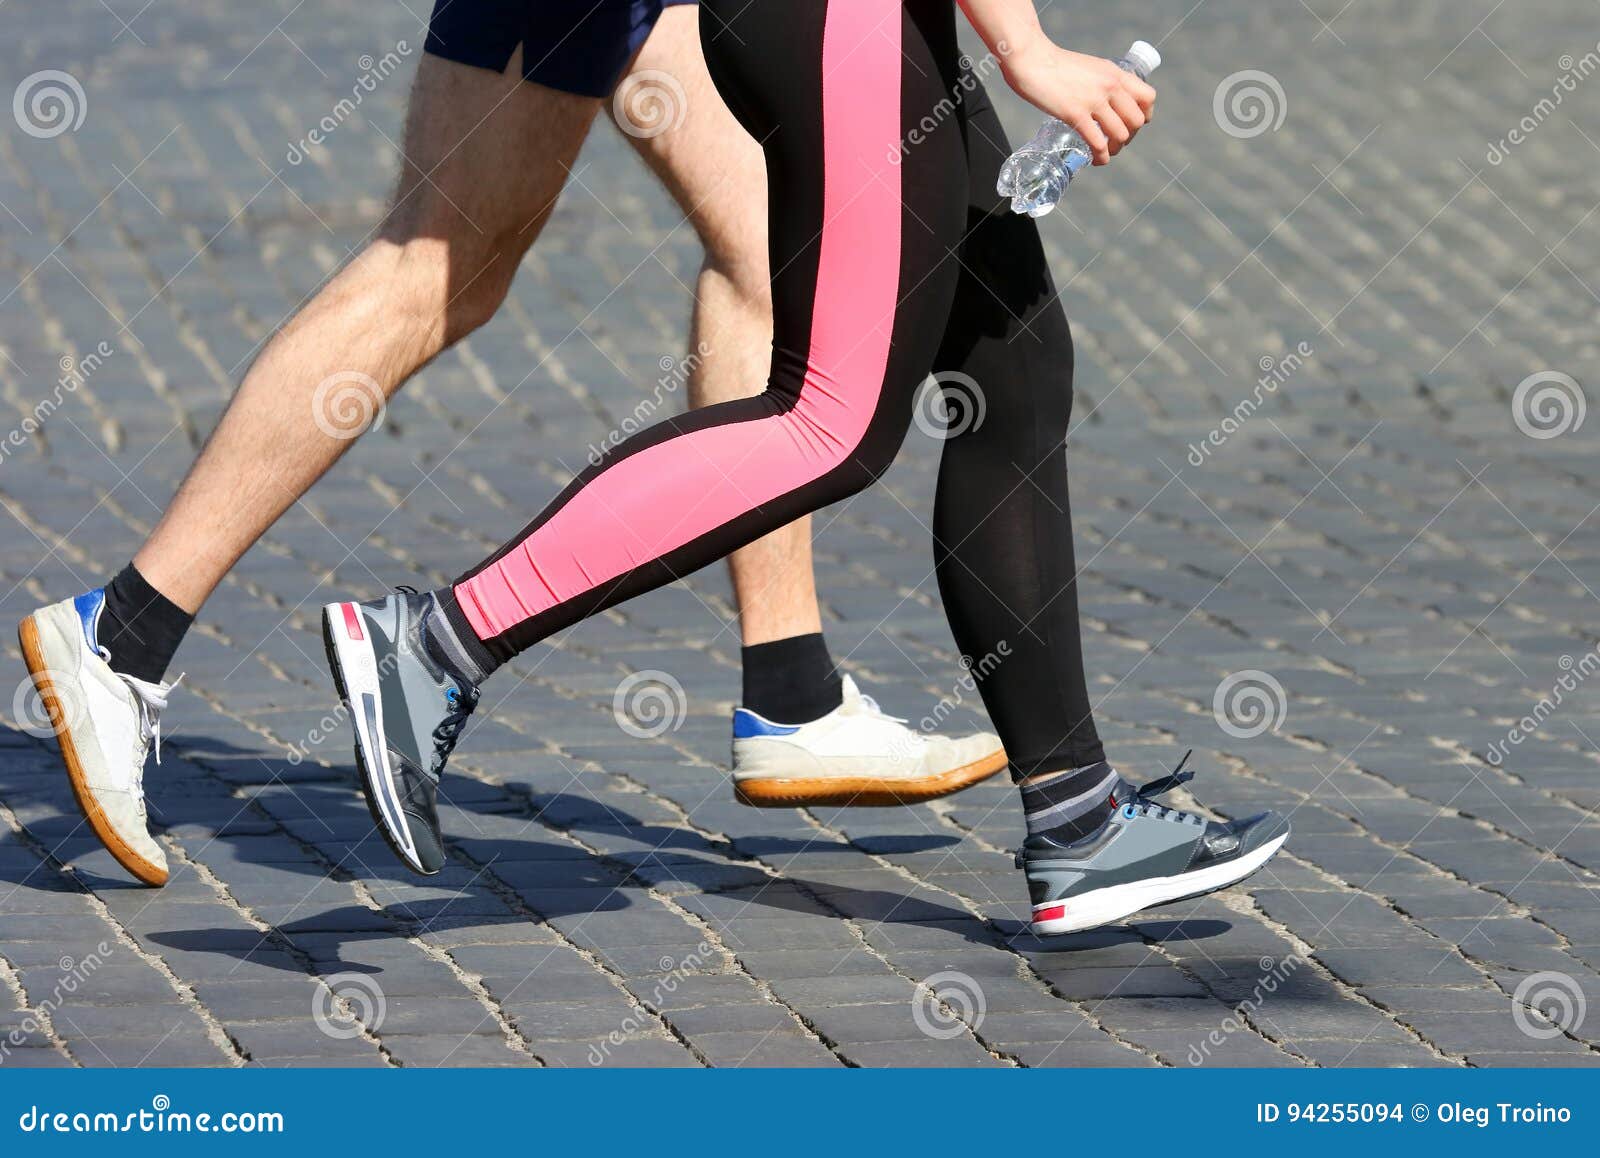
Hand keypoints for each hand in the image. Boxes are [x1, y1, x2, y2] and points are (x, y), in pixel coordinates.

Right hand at [1002, 42, 1155, 164]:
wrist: (1032, 60)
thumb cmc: (1055, 65)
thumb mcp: (1089, 67)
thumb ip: (1101, 82)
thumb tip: (1105, 100)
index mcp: (1115, 73)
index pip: (1148, 97)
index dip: (1144, 115)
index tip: (1132, 124)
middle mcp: (1110, 86)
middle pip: (1137, 121)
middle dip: (1129, 136)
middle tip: (1115, 141)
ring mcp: (1094, 100)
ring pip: (1121, 135)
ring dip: (1115, 149)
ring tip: (1104, 153)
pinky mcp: (1076, 114)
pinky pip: (1098, 143)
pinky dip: (1100, 157)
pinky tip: (1094, 160)